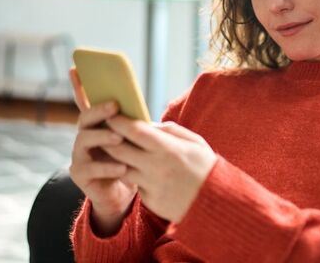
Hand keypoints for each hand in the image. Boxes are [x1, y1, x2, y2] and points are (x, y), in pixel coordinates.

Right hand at [67, 67, 137, 235]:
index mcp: (97, 125)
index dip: (79, 85)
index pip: (86, 101)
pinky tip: (122, 167)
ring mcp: (79, 154)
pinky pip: (91, 168)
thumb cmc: (130, 161)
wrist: (122, 193)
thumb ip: (130, 122)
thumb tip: (136, 103)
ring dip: (103, 137)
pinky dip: (108, 167)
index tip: (74, 67)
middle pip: (85, 118)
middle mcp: (84, 136)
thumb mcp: (132, 139)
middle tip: (114, 106)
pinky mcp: (80, 174)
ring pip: (84, 140)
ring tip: (119, 138)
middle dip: (99, 110)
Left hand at [101, 117, 217, 222]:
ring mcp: (151, 185)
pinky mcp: (150, 200)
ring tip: (115, 151)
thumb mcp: (194, 142)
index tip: (110, 115)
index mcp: (168, 148)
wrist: (216, 203)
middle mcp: (156, 167)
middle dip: (107, 139)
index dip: (118, 121)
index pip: (134, 131)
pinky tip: (140, 173)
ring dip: (115, 159)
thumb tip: (148, 123)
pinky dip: (135, 177)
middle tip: (103, 132)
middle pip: (119, 149)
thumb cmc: (205, 167)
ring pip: (121, 169)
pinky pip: (136, 185)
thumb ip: (170, 130)